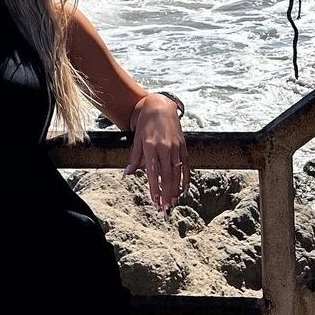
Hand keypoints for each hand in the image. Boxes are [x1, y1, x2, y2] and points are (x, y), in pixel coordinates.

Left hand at [123, 96, 189, 212]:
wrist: (160, 106)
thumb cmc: (146, 123)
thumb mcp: (137, 139)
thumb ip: (134, 158)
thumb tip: (128, 173)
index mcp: (151, 147)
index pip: (153, 172)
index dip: (155, 188)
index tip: (155, 200)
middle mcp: (164, 148)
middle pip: (167, 175)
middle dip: (166, 193)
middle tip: (165, 208)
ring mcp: (176, 148)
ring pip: (177, 172)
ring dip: (175, 189)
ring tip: (173, 202)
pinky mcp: (183, 146)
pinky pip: (186, 165)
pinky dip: (185, 178)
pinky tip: (183, 189)